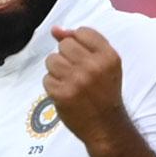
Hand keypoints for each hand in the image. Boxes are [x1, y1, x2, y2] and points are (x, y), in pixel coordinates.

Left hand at [44, 26, 131, 148]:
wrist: (106, 126)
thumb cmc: (104, 92)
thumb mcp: (104, 64)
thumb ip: (84, 43)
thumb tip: (56, 30)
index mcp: (108, 56)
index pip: (82, 32)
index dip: (78, 43)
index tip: (84, 58)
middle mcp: (93, 66)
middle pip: (65, 45)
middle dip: (66, 56)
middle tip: (76, 72)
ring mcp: (77, 80)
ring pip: (52, 60)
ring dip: (56, 70)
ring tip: (69, 81)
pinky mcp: (62, 94)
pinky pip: (47, 79)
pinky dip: (53, 86)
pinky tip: (65, 93)